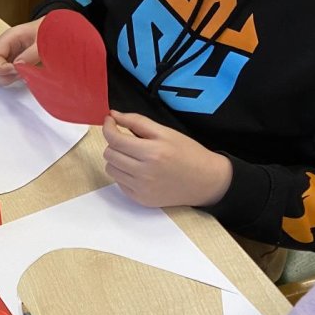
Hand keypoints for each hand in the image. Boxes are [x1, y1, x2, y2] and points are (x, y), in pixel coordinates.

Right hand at [0, 20, 42, 85]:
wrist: (52, 31)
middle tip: (20, 74)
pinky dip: (6, 79)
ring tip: (21, 74)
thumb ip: (30, 54)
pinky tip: (19, 75)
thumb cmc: (47, 33)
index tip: (18, 71)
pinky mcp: (6, 63)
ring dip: (4, 79)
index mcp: (7, 38)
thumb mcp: (42, 43)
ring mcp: (2, 55)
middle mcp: (1, 47)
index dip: (3, 69)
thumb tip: (17, 67)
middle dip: (2, 76)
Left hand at [102, 110, 232, 206]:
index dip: (108, 128)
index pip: (115, 139)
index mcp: (152, 152)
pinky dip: (123, 174)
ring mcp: (142, 189)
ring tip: (134, 156)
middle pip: (109, 154)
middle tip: (127, 140)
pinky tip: (139, 171)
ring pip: (110, 169)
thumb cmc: (187, 153)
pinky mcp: (141, 199)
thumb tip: (113, 115)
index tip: (110, 122)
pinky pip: (118, 183)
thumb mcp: (165, 132)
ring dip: (117, 159)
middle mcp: (145, 173)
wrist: (206, 181)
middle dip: (114, 144)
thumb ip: (137, 122)